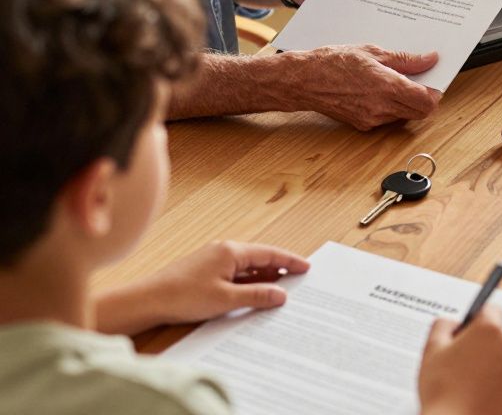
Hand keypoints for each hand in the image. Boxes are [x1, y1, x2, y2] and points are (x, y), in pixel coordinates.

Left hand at [96, 241, 309, 334]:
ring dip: (263, 276)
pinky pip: (234, 273)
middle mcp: (223, 250)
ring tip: (280, 287)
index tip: (306, 267)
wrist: (146, 301)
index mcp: (231, 251)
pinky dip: (247, 281)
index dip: (290, 261)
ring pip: (246, 266)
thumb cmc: (182, 297)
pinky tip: (253, 291)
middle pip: (259, 257)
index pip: (269, 253)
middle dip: (279, 268)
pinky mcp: (203, 271)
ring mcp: (212, 260)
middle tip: (298, 278)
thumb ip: (257, 295)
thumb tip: (281, 294)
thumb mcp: (226, 299)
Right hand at [280, 44, 441, 130]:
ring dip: (407, 103)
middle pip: (420, 113)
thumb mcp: (372, 52)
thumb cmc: (332, 62)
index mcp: (387, 86)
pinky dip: (390, 108)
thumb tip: (429, 59)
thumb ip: (405, 60)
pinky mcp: (362, 125)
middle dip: (424, 99)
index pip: (427, 101)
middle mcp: (381, 107)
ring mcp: (371, 119)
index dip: (435, 93)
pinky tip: (378, 91)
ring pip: (404, 117)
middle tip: (418, 81)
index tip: (433, 81)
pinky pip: (387, 119)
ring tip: (394, 83)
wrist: (303, 80)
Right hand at [419, 306, 501, 414]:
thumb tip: (453, 323)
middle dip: (481, 341)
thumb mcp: (431, 348)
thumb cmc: (442, 388)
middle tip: (459, 358)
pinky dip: (495, 378)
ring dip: (489, 360)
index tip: (467, 329)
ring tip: (465, 378)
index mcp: (489, 329)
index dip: (476, 319)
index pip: (491, 309)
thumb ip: (442, 325)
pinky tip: (475, 390)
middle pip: (497, 333)